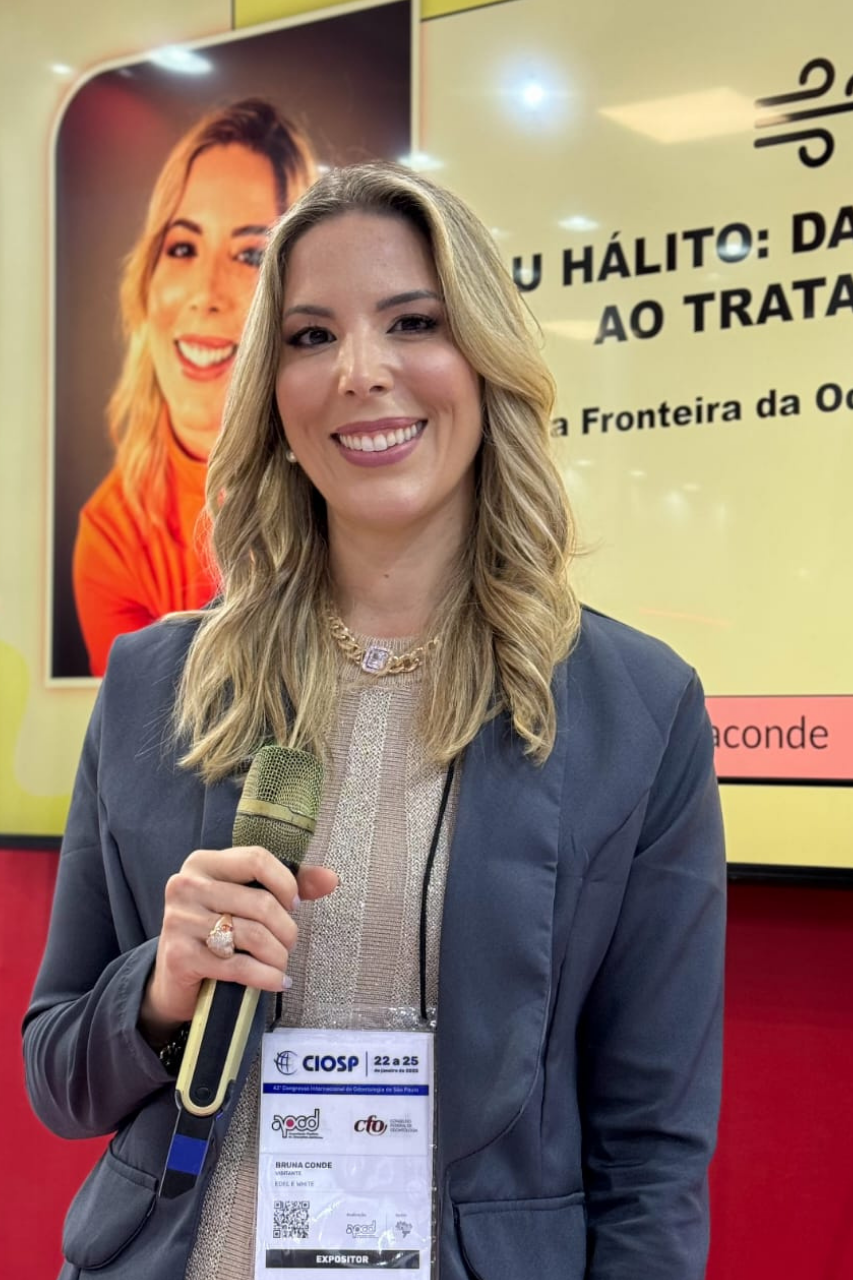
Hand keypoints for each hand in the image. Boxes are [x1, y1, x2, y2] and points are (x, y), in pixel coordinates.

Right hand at [139, 845, 337, 1042]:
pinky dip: (267, 977)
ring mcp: (180, 921)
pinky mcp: (181, 956)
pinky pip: (239, 966)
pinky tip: (277, 981)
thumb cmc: (217, 932)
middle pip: (260, 903)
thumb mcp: (246, 900)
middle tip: (289, 943)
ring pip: (253, 935)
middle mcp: (186, 886)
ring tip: (282, 963)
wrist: (174, 979)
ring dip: (278, 955)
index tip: (293, 904)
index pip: (256, 859)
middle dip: (286, 929)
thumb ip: (287, 885)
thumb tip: (332, 878)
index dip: (285, 883)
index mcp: (202, 863)